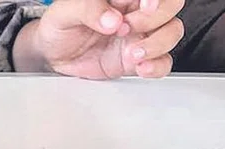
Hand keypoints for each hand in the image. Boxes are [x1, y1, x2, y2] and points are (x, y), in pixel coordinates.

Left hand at [13, 0, 184, 78]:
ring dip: (157, 44)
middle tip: (126, 29)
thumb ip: (88, 9)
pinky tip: (141, 67)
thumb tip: (112, 19)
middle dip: (154, 19)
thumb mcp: (65, 12)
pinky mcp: (138, 60)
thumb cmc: (60, 27)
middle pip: (170, 7)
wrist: (52, 56)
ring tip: (132, 53)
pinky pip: (163, 62)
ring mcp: (140, 36)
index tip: (146, 6)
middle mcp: (136, 13)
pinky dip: (157, 66)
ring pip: (172, 32)